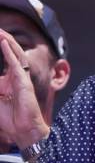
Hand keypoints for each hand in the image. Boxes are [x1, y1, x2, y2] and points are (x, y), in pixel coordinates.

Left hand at [0, 30, 47, 147]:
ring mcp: (21, 79)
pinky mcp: (24, 83)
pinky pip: (17, 65)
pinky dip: (10, 53)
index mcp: (8, 80)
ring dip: (8, 42)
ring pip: (16, 55)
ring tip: (0, 31)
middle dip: (3, 40)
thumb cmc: (8, 118)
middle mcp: (16, 76)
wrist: (22, 130)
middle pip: (10, 53)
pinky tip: (4, 43)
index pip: (3, 60)